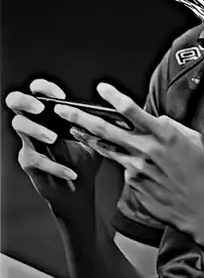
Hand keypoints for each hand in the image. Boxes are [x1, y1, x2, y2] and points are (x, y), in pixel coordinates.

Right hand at [5, 79, 101, 210]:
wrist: (79, 190)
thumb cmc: (85, 159)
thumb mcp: (94, 138)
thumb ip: (97, 123)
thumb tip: (115, 112)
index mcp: (51, 113)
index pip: (38, 90)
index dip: (45, 87)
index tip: (61, 96)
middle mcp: (36, 123)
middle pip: (15, 101)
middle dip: (25, 100)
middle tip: (41, 108)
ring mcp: (29, 141)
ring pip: (19, 125)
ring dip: (36, 130)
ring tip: (53, 138)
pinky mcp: (28, 161)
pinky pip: (36, 159)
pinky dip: (56, 166)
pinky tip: (71, 173)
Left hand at [54, 83, 203, 241]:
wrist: (197, 207)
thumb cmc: (198, 171)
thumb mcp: (193, 139)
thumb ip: (171, 126)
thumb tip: (155, 118)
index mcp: (164, 134)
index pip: (132, 110)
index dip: (113, 97)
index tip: (101, 88)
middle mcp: (146, 149)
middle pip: (106, 129)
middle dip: (81, 118)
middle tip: (63, 110)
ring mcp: (137, 167)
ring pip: (106, 148)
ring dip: (87, 137)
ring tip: (73, 128)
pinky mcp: (133, 182)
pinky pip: (122, 164)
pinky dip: (119, 158)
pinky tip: (122, 157)